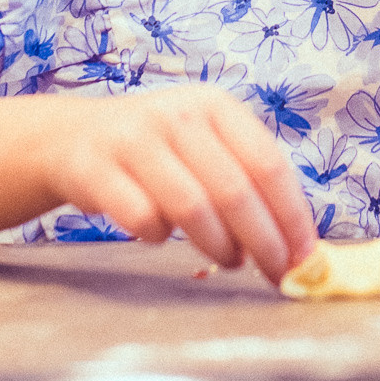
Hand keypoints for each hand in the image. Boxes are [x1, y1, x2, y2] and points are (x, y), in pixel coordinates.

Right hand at [42, 85, 315, 282]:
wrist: (74, 138)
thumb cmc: (159, 152)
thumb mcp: (206, 144)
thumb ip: (248, 182)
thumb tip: (298, 247)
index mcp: (215, 106)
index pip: (267, 164)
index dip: (291, 216)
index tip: (305, 257)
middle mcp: (176, 114)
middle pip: (234, 191)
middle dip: (263, 243)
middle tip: (276, 274)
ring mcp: (133, 139)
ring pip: (192, 209)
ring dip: (219, 246)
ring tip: (228, 259)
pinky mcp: (96, 168)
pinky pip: (143, 220)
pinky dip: (160, 238)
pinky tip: (162, 234)